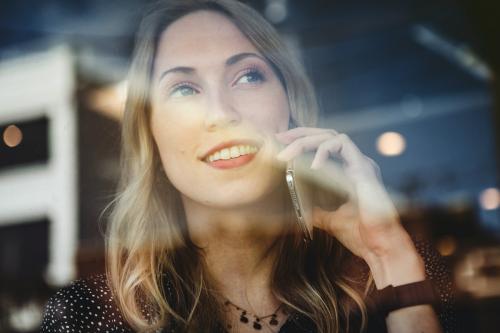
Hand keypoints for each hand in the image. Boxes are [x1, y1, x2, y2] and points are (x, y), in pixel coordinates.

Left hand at [275, 127, 414, 261]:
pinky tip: (313, 167)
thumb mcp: (332, 221)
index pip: (325, 145)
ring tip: (288, 155)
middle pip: (327, 134)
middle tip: (279, 138)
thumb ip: (320, 212)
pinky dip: (324, 150)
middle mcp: (357, 164)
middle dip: (300, 133)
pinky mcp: (364, 168)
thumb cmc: (361, 236)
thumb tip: (304, 212)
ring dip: (306, 141)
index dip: (303, 141)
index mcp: (350, 173)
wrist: (379, 248)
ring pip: (332, 135)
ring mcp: (362, 164)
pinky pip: (343, 144)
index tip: (282, 145)